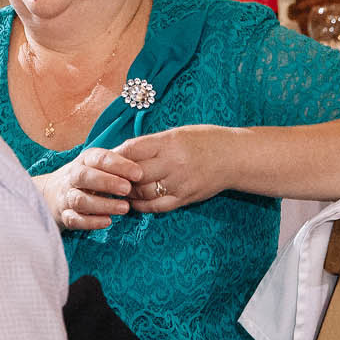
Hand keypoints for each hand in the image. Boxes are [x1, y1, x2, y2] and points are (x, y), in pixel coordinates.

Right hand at [32, 146, 142, 230]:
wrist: (50, 194)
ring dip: (102, 204)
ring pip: (80, 200)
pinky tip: (108, 222)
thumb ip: (118, 164)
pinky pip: (74, 220)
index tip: (138, 173)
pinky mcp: (64, 215)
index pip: (99, 158)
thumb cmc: (87, 177)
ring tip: (124, 208)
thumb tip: (145, 165)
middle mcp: (72, 177)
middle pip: (84, 177)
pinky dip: (91, 222)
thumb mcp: (98, 165)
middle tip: (127, 189)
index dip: (118, 165)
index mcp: (84, 161)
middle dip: (107, 182)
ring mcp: (66, 197)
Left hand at [114, 126, 229, 212]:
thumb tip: (121, 153)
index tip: (105, 160)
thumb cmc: (203, 140)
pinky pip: (157, 206)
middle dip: (118, 177)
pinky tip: (134, 202)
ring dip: (128, 193)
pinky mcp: (185, 198)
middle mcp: (173, 163)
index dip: (114, 157)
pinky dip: (142, 205)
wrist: (235, 157)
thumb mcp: (176, 134)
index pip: (132, 150)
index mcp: (169, 142)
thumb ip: (150, 144)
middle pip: (134, 174)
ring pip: (143, 192)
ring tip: (118, 190)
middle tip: (106, 179)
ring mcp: (180, 183)